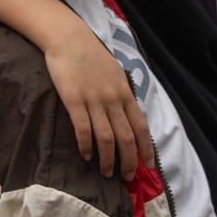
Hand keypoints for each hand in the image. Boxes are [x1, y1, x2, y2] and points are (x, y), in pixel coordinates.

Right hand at [45, 27, 153, 179]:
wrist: (69, 38)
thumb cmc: (91, 55)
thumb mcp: (115, 72)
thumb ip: (122, 93)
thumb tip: (129, 112)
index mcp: (125, 93)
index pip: (141, 127)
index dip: (145, 149)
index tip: (147, 166)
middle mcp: (113, 100)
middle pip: (126, 137)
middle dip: (128, 161)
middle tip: (126, 177)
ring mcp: (93, 100)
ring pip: (106, 137)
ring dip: (108, 159)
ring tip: (106, 173)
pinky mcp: (73, 100)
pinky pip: (83, 128)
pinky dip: (86, 145)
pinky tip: (86, 156)